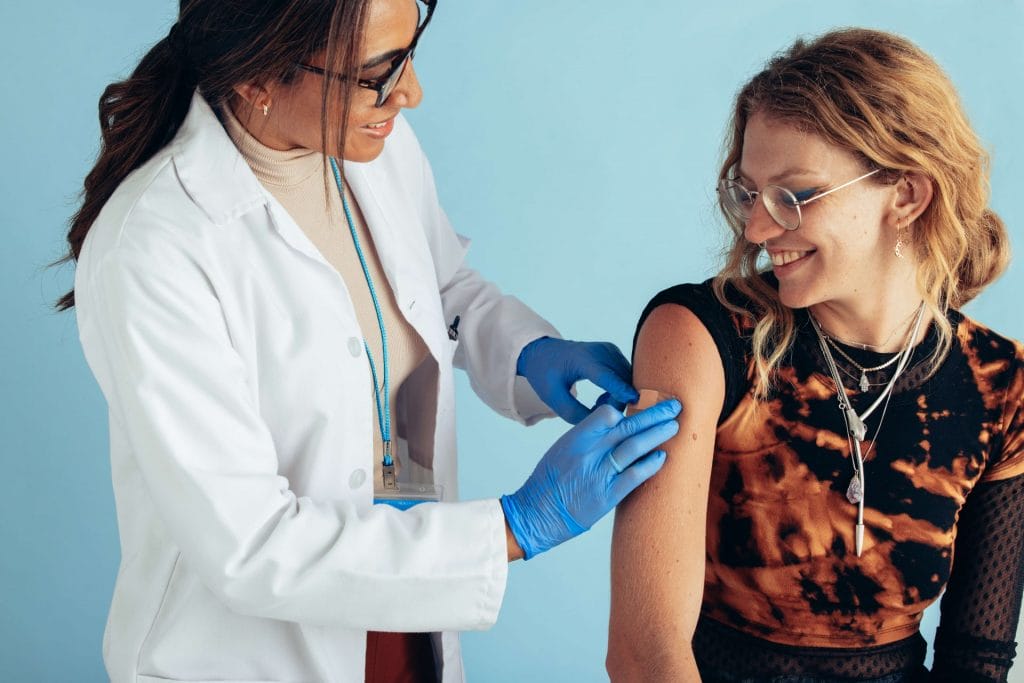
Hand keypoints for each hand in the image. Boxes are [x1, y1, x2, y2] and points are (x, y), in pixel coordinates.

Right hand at [500, 400, 681, 558]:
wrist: (535, 515)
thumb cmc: (548, 481)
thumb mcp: (563, 449)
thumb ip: (588, 434)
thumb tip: (613, 415)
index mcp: (575, 438)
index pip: (607, 413)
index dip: (627, 406)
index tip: (643, 402)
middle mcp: (588, 453)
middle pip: (627, 427)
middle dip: (654, 414)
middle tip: (675, 406)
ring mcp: (598, 475)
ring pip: (634, 447)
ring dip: (657, 435)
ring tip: (674, 426)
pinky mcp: (606, 497)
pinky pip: (633, 476)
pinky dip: (650, 465)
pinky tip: (663, 457)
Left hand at [516, 337, 639, 423]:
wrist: (544, 353)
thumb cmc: (546, 374)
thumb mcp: (552, 398)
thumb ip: (574, 413)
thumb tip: (601, 422)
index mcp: (582, 359)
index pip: (606, 376)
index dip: (620, 390)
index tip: (634, 401)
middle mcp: (600, 351)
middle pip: (622, 380)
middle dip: (618, 402)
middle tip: (598, 412)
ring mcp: (610, 350)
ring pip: (628, 379)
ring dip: (619, 397)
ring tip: (597, 403)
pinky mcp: (616, 354)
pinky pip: (626, 377)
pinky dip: (619, 391)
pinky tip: (602, 397)